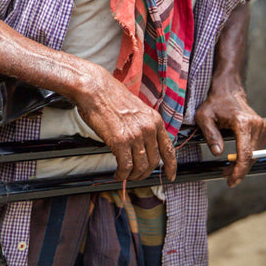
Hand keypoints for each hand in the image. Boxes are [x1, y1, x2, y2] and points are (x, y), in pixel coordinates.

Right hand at [74, 66, 176, 182]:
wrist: (95, 89)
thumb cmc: (110, 97)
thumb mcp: (136, 110)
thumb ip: (143, 126)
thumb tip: (143, 145)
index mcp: (154, 120)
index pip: (168, 149)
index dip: (171, 166)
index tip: (170, 176)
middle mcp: (148, 129)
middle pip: (154, 162)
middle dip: (145, 173)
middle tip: (136, 176)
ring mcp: (135, 136)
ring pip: (141, 167)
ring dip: (133, 175)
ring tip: (125, 176)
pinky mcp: (120, 142)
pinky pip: (125, 166)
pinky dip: (122, 174)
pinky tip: (118, 174)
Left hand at [195, 87, 265, 186]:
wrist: (228, 92)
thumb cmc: (214, 104)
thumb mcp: (204, 117)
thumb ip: (210, 135)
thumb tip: (218, 153)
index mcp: (243, 123)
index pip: (245, 153)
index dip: (239, 170)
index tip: (232, 180)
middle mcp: (256, 125)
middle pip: (252, 157)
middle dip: (239, 170)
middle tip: (226, 177)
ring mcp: (262, 128)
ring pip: (255, 155)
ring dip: (243, 165)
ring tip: (228, 170)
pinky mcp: (263, 130)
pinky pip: (256, 150)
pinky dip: (246, 158)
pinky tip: (234, 160)